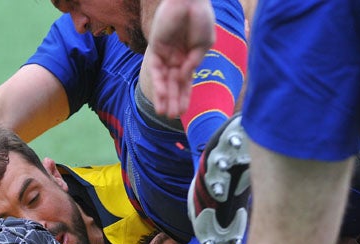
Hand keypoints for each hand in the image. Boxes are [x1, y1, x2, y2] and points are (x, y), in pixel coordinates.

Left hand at [144, 0, 215, 117]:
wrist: (191, 0)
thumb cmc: (201, 18)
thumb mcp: (204, 44)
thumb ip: (194, 62)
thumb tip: (185, 77)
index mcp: (188, 58)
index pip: (186, 82)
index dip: (185, 97)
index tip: (183, 112)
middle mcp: (176, 58)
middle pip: (174, 84)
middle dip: (174, 100)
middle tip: (173, 117)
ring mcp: (166, 54)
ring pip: (164, 80)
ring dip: (164, 97)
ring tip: (164, 113)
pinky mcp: (156, 48)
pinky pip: (156, 69)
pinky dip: (159, 83)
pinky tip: (161, 96)